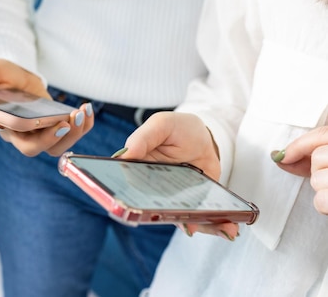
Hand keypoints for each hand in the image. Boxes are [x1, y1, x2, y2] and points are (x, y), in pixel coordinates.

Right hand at [0, 59, 93, 156]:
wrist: (14, 77)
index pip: (8, 133)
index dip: (21, 131)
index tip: (34, 121)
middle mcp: (17, 134)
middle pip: (32, 148)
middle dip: (51, 138)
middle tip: (65, 123)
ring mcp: (37, 134)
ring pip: (54, 148)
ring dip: (72, 134)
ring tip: (80, 113)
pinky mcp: (53, 128)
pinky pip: (69, 136)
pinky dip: (82, 126)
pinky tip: (86, 110)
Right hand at [122, 112, 237, 239]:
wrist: (203, 136)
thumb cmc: (177, 128)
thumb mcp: (161, 125)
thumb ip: (143, 138)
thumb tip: (125, 155)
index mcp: (136, 169)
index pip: (128, 189)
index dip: (131, 203)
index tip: (141, 211)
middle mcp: (151, 188)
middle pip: (154, 211)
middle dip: (170, 219)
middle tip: (186, 224)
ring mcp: (173, 199)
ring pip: (179, 219)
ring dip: (199, 226)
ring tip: (223, 229)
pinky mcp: (191, 203)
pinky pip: (198, 218)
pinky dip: (213, 225)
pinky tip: (229, 227)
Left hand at [274, 126, 327, 213]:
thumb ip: (309, 156)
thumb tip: (280, 157)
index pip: (323, 134)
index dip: (298, 145)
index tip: (283, 156)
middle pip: (318, 157)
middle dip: (318, 170)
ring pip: (318, 179)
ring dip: (323, 189)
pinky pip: (322, 201)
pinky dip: (325, 206)